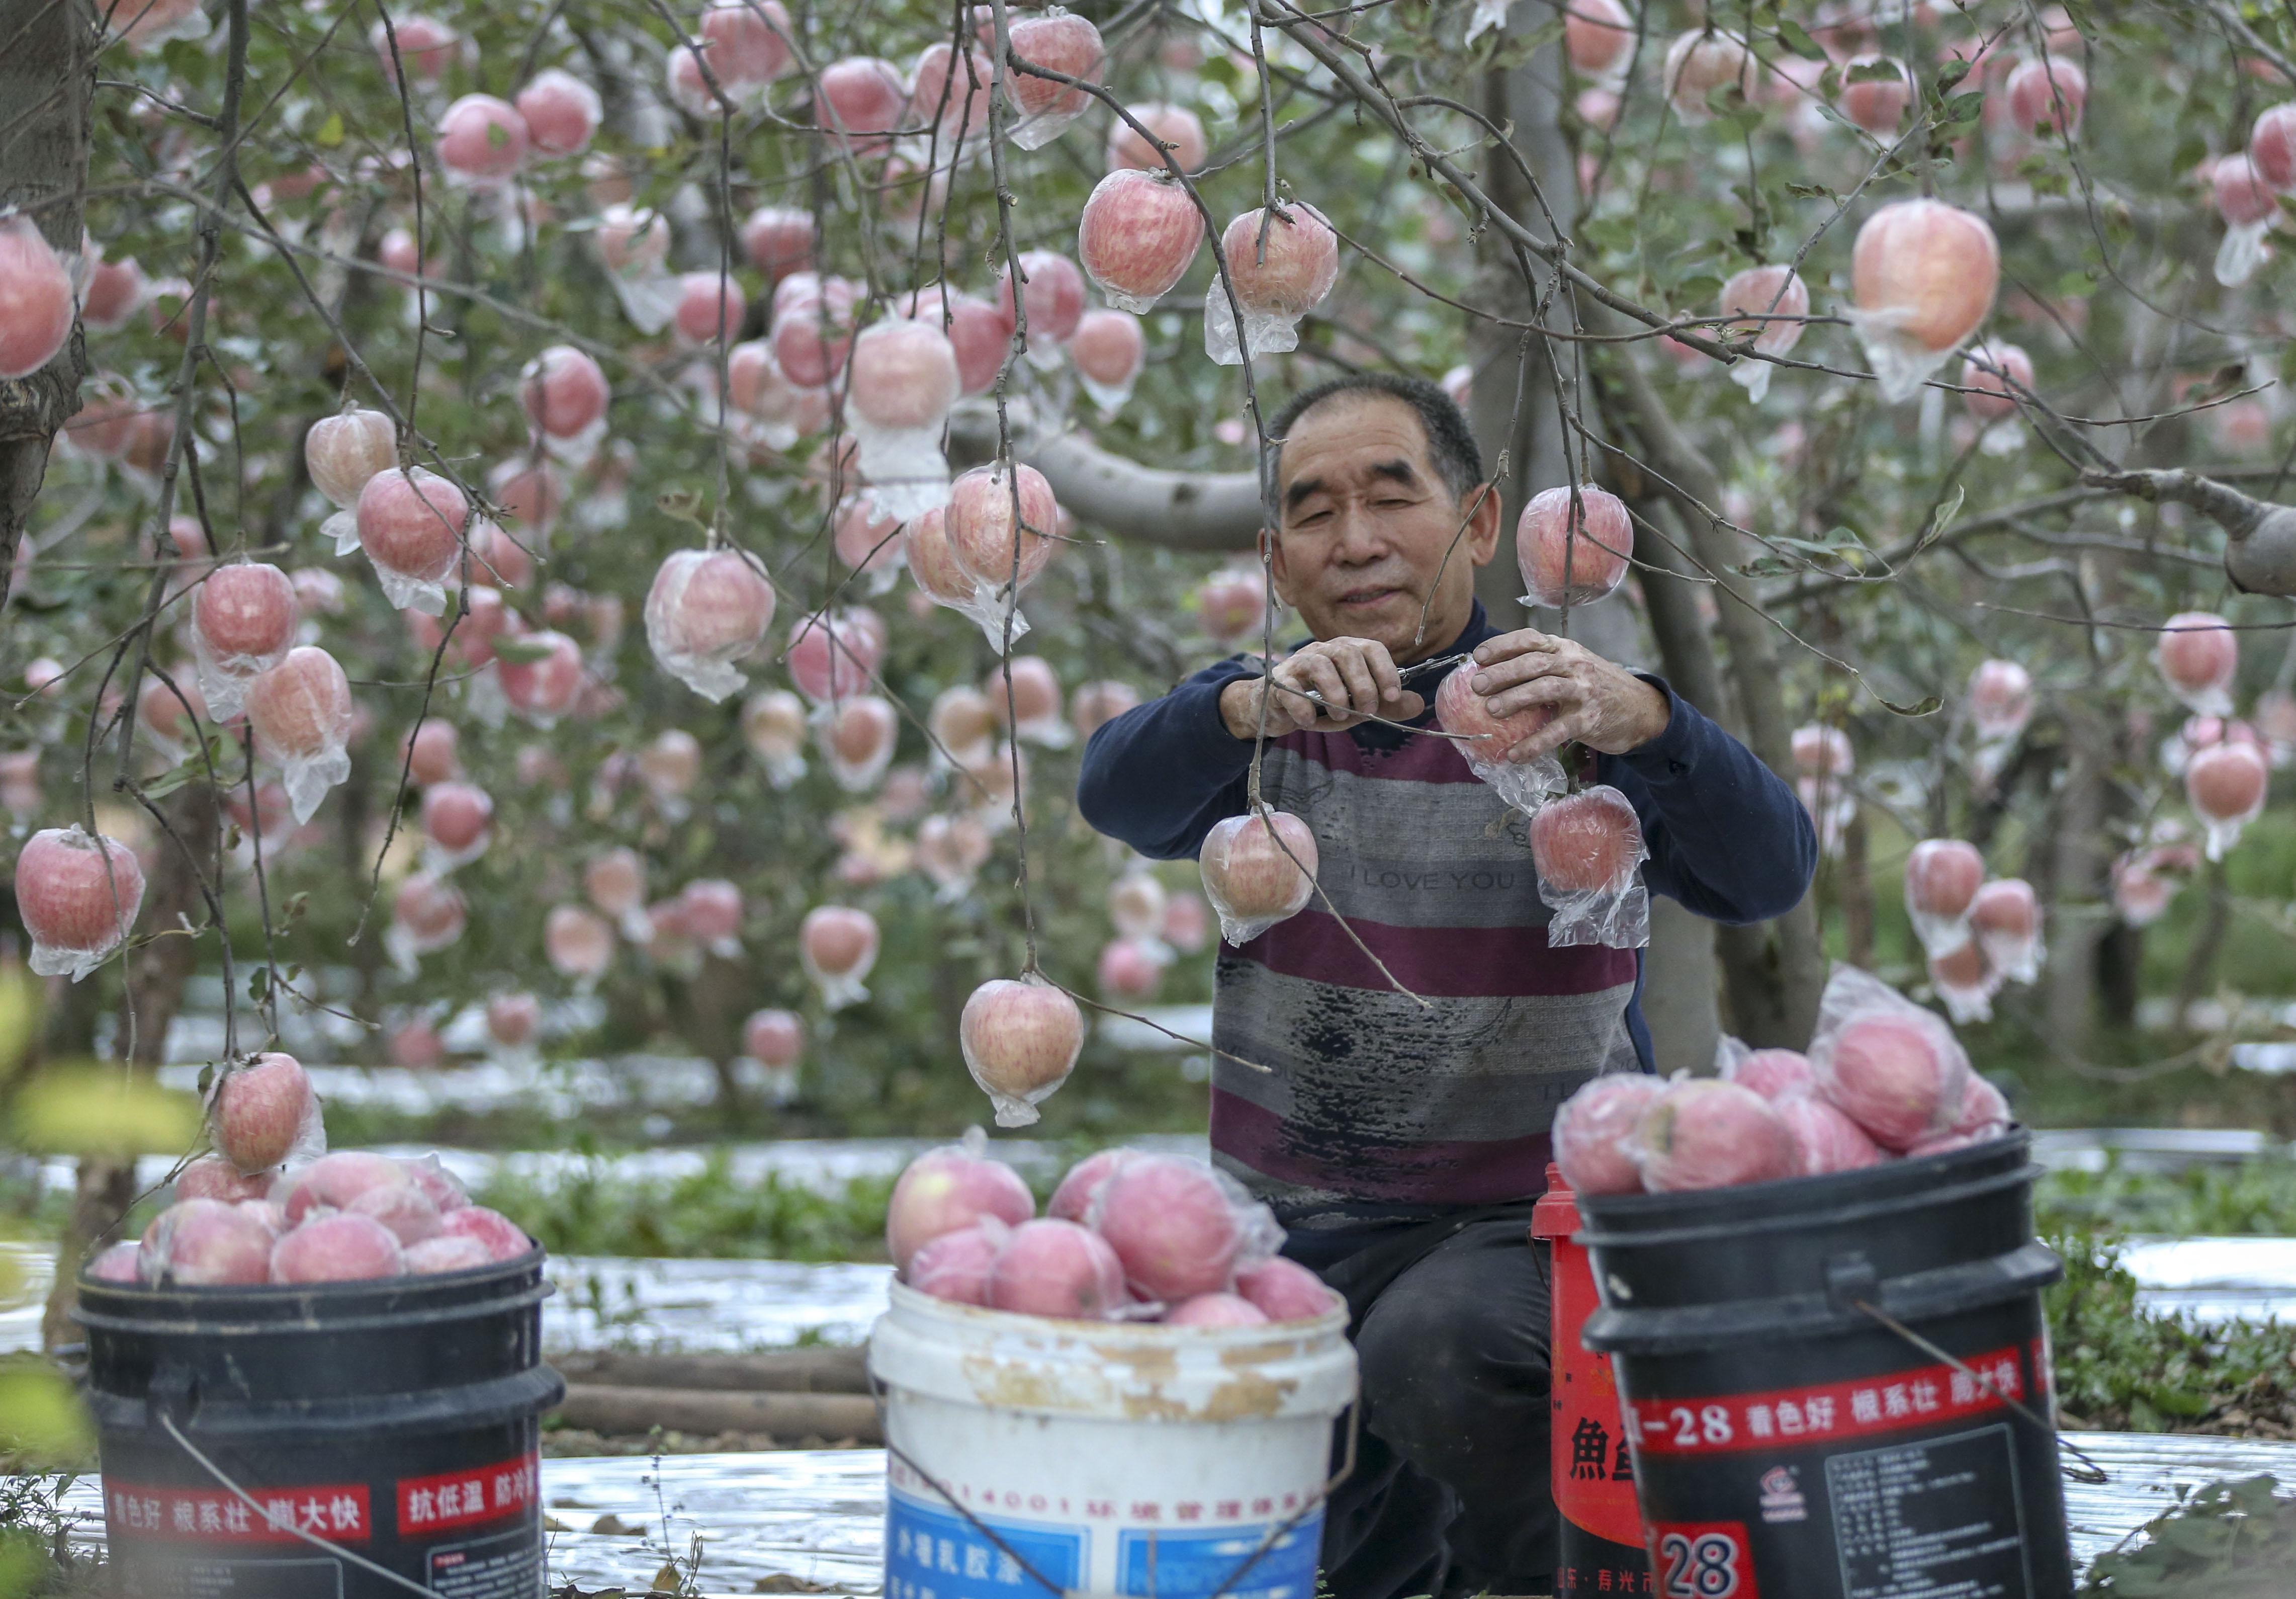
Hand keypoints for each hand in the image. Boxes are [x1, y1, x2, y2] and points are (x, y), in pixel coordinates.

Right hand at [1218, 636, 1425, 738]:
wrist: (1277, 708)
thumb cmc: (1321, 703)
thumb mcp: (1357, 706)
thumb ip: (1385, 706)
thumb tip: (1418, 704)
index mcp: (1346, 651)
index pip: (1371, 648)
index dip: (1385, 670)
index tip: (1392, 696)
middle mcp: (1323, 651)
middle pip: (1347, 654)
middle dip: (1363, 685)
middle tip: (1368, 712)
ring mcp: (1298, 663)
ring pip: (1319, 665)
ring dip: (1335, 693)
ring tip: (1341, 716)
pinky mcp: (1278, 681)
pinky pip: (1290, 688)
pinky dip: (1302, 706)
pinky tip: (1309, 722)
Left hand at [1467, 630, 1670, 759]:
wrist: (1640, 708)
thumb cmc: (1595, 688)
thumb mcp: (1572, 667)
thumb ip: (1543, 666)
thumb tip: (1492, 674)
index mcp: (1565, 649)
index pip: (1531, 639)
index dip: (1503, 646)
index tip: (1477, 655)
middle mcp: (1574, 665)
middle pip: (1534, 663)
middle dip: (1502, 673)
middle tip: (1477, 685)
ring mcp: (1583, 691)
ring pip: (1545, 689)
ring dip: (1515, 699)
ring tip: (1491, 710)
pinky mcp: (1589, 720)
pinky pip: (1557, 731)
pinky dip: (1534, 743)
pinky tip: (1515, 754)